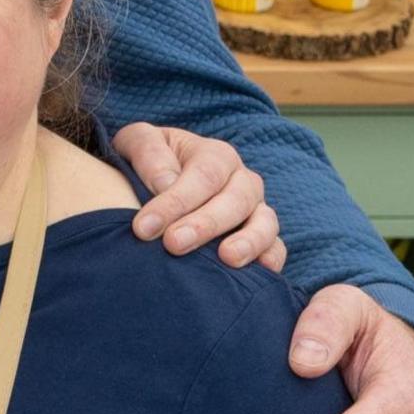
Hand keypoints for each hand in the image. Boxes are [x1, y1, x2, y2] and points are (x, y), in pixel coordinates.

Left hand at [112, 123, 279, 268]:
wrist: (155, 177)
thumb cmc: (147, 161)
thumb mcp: (138, 142)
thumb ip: (148, 154)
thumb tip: (165, 183)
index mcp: (215, 155)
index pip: (203, 175)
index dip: (175, 201)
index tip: (143, 227)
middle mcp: (242, 181)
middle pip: (235, 200)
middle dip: (204, 224)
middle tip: (173, 244)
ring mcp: (256, 209)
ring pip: (265, 223)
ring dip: (248, 242)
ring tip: (227, 258)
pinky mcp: (261, 237)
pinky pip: (275, 247)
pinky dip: (272, 259)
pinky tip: (261, 272)